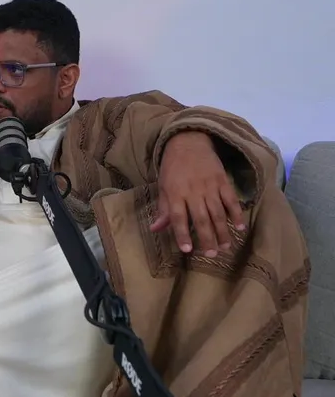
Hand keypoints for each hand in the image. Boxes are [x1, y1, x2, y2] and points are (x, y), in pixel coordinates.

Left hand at [150, 131, 245, 256]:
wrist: (188, 142)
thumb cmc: (173, 167)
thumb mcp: (163, 186)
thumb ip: (163, 209)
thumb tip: (155, 229)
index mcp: (175, 193)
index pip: (178, 217)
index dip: (182, 234)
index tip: (187, 250)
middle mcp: (193, 191)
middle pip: (201, 219)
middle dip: (207, 238)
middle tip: (212, 254)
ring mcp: (209, 186)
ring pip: (218, 213)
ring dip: (223, 231)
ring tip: (226, 246)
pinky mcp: (223, 181)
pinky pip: (231, 200)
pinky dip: (236, 214)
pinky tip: (240, 227)